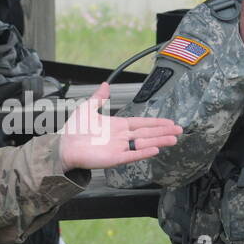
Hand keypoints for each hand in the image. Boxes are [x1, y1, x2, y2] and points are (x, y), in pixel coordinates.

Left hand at [58, 83, 181, 170]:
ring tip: (174, 140)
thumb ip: (99, 97)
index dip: (156, 122)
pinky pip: (132, 156)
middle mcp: (121, 137)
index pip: (142, 123)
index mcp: (118, 126)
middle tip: (179, 130)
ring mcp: (119, 148)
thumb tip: (106, 84)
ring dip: (159, 141)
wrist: (64, 146)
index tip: (169, 122)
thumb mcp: (87, 108)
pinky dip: (143, 152)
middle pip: (147, 133)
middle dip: (163, 131)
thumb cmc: (74, 130)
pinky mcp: (114, 159)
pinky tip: (155, 149)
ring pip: (143, 144)